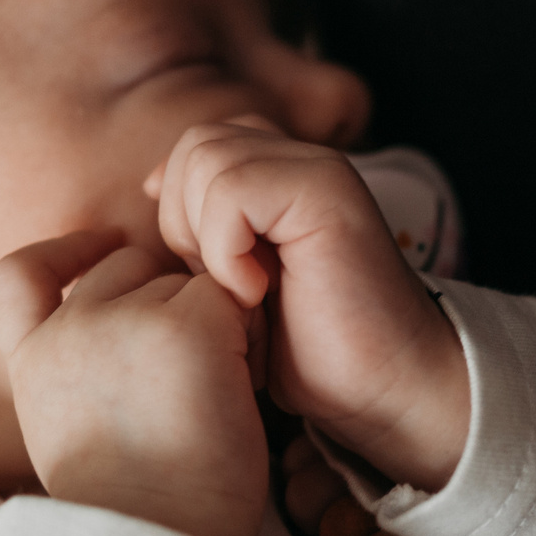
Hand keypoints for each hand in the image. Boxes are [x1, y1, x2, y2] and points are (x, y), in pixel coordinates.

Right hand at [0, 228, 269, 535]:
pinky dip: (245, 332)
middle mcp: (70, 329)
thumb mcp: (73, 436)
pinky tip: (244, 382)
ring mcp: (125, 319)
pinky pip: (228, 297)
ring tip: (217, 393)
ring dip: (208, 320)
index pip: (19, 274)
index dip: (61, 251)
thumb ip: (80, 374)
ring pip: (182, 281)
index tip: (100, 248)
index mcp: (32, 361)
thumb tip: (120, 337)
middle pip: (125, 267)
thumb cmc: (139, 513)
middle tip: (195, 368)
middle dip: (162, 297)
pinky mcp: (188, 324)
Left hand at [148, 123, 469, 489]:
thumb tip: (151, 183)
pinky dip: (224, 247)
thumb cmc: (312, 352)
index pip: (195, 147)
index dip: (180, 207)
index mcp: (285, 174)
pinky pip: (231, 189)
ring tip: (244, 290)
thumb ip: (204, 226)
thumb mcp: (233, 282)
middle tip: (227, 284)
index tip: (208, 272)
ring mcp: (318, 169)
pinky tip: (256, 291)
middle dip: (185, 219)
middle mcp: (305, 159)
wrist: (385, 390)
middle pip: (196, 145)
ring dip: (206, 236)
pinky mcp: (325, 190)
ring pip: (207, 158)